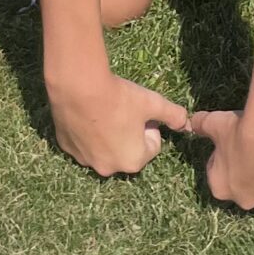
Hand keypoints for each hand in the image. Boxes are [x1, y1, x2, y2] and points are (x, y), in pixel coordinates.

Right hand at [47, 65, 188, 178]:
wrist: (78, 86)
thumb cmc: (119, 98)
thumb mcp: (153, 103)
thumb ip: (174, 115)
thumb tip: (186, 123)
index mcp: (133, 161)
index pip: (152, 146)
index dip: (149, 126)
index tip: (140, 112)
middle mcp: (108, 168)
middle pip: (127, 151)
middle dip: (128, 135)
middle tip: (122, 111)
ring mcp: (84, 160)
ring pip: (103, 149)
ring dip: (106, 135)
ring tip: (103, 111)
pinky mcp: (66, 148)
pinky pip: (83, 143)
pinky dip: (86, 132)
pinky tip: (86, 113)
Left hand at [192, 109, 253, 210]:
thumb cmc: (241, 130)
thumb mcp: (214, 124)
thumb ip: (201, 125)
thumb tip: (193, 122)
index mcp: (220, 188)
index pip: (217, 174)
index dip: (224, 158)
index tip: (233, 144)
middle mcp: (244, 200)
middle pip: (243, 186)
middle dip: (247, 171)